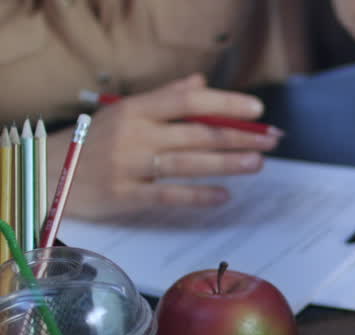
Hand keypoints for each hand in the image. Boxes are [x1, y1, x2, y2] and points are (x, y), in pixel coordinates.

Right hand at [61, 74, 280, 218]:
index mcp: (136, 110)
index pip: (188, 101)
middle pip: (196, 134)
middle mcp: (135, 135)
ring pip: (187, 164)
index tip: (257, 109)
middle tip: (271, 140)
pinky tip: (225, 196)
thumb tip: (200, 84)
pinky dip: (199, 195)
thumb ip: (164, 98)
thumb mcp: (124, 113)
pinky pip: (169, 195)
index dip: (225, 103)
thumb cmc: (95, 141)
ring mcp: (130, 166)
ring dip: (226, 163)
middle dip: (239, 136)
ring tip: (257, 163)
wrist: (50, 172)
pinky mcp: (126, 196)